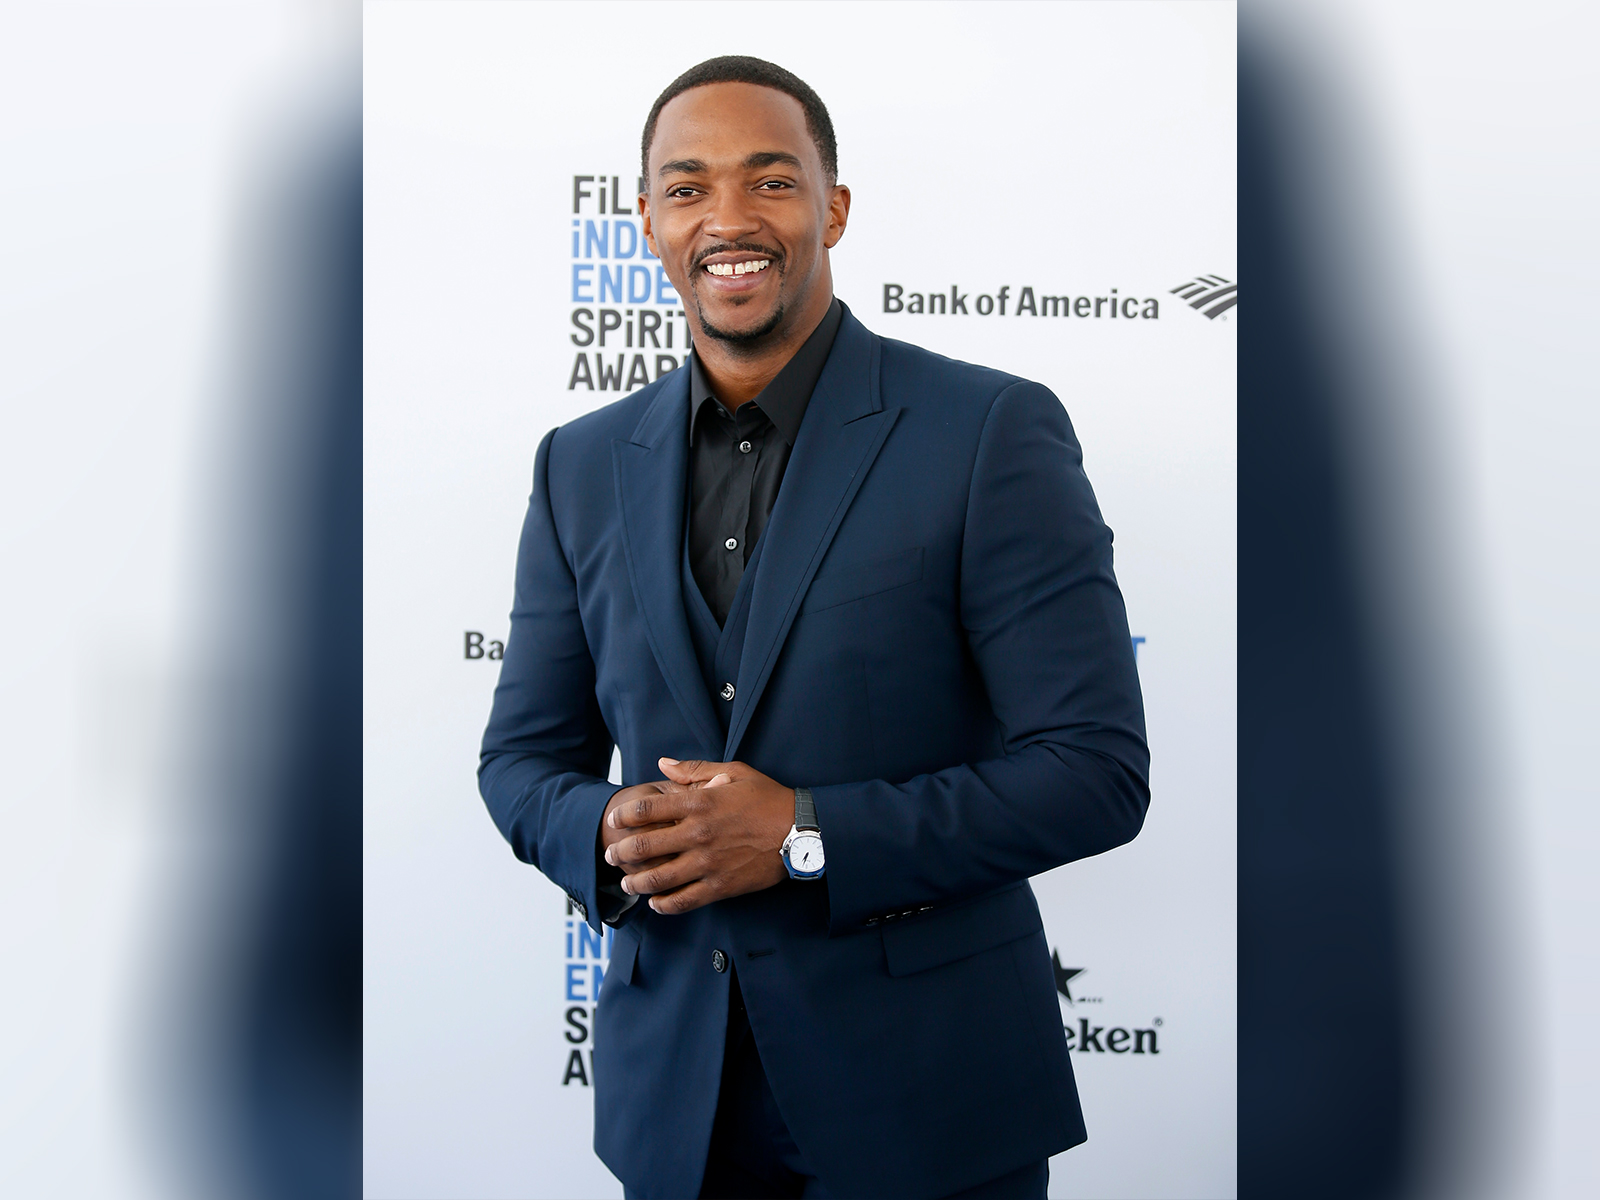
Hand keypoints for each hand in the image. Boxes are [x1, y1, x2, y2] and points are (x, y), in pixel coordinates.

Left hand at [604, 757, 795, 913]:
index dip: (623, 815)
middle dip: (621, 852)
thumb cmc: (768, 799)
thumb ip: (695, 770)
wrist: (802, 831)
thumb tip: (663, 764)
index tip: (614, 821)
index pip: (647, 808)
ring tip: (627, 883)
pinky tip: (655, 903)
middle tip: (612, 855)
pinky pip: (684, 901)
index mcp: (700, 803)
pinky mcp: (721, 886)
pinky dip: (664, 905)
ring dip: (636, 882)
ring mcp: (708, 863)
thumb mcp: (735, 772)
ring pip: (659, 879)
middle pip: (645, 846)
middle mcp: (699, 834)